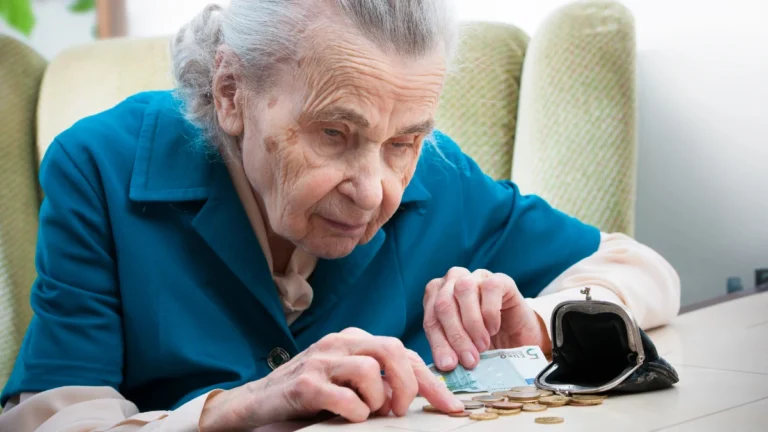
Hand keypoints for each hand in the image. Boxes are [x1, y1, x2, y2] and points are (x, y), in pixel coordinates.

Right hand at [199, 328, 463, 430]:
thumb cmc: (307, 396)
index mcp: (353, 340)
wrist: (255, 404)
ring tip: (371, 413)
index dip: (431, 379)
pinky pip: (345, 397)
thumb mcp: (346, 381)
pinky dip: (356, 413)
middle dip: (408, 384)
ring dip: (379, 399)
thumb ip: (377, 379)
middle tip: (402, 410)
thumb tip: (416, 395)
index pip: (402, 350)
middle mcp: (338, 343)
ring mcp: (320, 361)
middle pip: (391, 349)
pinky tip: (349, 418)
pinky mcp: (304, 384)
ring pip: (370, 370)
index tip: (452, 405)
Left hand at [423, 267, 550, 370]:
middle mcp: (452, 281)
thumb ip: (451, 351)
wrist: (517, 337)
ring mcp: (476, 276)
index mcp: (436, 296)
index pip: (431, 319)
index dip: (438, 343)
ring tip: (482, 346)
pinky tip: (493, 329)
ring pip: (463, 290)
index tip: (448, 365)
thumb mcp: (463, 348)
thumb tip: (445, 365)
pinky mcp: (499, 279)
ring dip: (472, 323)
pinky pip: (489, 288)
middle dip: (456, 336)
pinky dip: (490, 312)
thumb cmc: (485, 342)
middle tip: (469, 360)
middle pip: (444, 304)